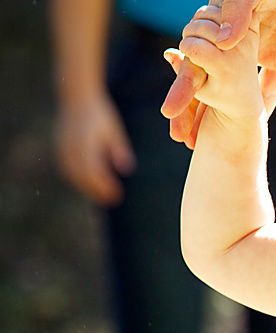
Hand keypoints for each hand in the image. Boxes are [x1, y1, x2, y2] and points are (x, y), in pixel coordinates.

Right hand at [54, 92, 135, 206]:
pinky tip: (90, 187)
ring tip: (103, 197)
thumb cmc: (100, 115)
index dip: (104, 185)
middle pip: (82, 175)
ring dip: (87, 188)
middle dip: (97, 190)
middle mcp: (71, 145)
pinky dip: (77, 180)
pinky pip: (66, 169)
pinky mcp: (59, 148)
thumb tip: (126, 170)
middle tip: (112, 200)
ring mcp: (62, 146)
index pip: (93, 169)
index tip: (117, 194)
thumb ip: (119, 149)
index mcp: (86, 140)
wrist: (76, 98)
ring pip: (72, 174)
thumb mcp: (113, 130)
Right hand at [161, 0, 275, 146]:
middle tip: (182, 138)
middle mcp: (236, 38)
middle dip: (194, 109)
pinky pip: (273, 85)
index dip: (183, 85)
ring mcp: (259, 49)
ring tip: (203, 140)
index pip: (194, 58)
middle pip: (209, 79)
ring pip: (238, 88)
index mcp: (220, 18)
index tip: (171, 111)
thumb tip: (223, 42)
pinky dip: (263, 105)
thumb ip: (236, 11)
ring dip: (221, 113)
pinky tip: (251, 127)